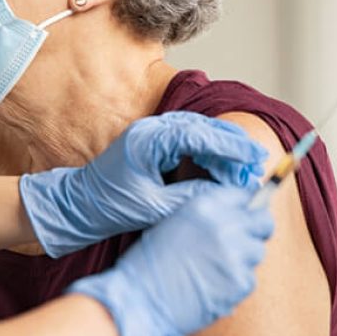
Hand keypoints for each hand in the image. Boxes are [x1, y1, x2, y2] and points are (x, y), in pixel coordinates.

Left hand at [19, 112, 267, 256]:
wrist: (78, 205)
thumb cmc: (109, 207)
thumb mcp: (155, 208)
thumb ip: (191, 197)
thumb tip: (226, 194)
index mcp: (148, 140)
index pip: (199, 135)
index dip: (230, 146)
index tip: (254, 157)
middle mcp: (150, 129)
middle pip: (202, 127)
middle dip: (232, 145)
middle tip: (257, 162)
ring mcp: (151, 133)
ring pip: (197, 132)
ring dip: (222, 148)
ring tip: (245, 167)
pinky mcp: (152, 143)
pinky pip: (187, 140)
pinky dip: (208, 151)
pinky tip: (222, 167)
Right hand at [68, 183, 273, 335]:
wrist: (139, 301)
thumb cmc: (149, 264)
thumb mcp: (174, 223)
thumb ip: (207, 215)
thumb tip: (236, 215)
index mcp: (205, 206)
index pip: (245, 195)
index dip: (245, 207)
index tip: (244, 216)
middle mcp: (225, 226)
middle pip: (263, 221)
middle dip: (256, 230)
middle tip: (242, 242)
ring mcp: (236, 255)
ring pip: (257, 251)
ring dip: (243, 259)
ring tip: (216, 269)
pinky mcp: (240, 283)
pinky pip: (249, 278)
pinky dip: (235, 284)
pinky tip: (213, 286)